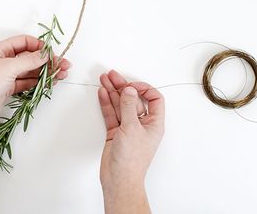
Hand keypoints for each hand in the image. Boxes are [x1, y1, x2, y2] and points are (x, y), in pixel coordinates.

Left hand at [0, 35, 70, 117]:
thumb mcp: (9, 67)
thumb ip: (29, 60)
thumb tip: (45, 54)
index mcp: (2, 49)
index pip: (25, 42)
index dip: (40, 47)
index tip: (53, 54)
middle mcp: (5, 60)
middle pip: (31, 57)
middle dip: (48, 61)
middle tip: (64, 66)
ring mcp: (7, 74)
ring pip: (31, 70)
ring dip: (46, 72)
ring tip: (62, 75)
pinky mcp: (9, 87)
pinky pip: (28, 81)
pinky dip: (39, 81)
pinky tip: (50, 82)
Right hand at [98, 70, 164, 212]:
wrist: (119, 180)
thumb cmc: (132, 160)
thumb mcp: (132, 128)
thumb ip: (128, 106)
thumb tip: (129, 90)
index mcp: (154, 123)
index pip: (153, 98)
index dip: (143, 88)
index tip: (130, 85)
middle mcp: (142, 123)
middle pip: (133, 99)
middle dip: (123, 86)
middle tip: (112, 75)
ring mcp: (128, 127)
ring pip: (120, 104)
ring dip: (112, 92)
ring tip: (104, 79)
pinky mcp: (115, 132)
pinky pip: (111, 114)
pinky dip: (106, 103)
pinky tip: (102, 93)